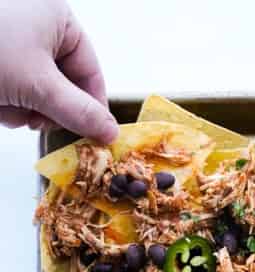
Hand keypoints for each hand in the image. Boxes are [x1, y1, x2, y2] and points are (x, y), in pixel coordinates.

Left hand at [0, 1, 116, 141]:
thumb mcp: (38, 86)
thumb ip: (78, 113)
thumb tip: (110, 132)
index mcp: (57, 16)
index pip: (90, 70)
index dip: (91, 107)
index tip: (91, 137)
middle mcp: (36, 22)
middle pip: (61, 83)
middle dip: (45, 108)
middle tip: (34, 121)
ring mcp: (11, 37)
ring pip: (34, 89)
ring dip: (20, 108)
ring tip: (3, 106)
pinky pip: (11, 86)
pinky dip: (3, 100)